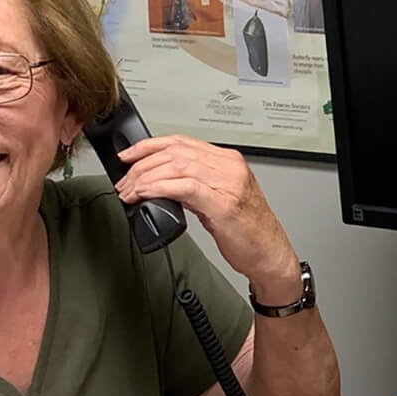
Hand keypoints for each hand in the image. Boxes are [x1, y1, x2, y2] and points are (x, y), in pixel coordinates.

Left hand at [113, 135, 298, 295]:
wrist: (270, 254)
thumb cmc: (249, 231)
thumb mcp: (220, 198)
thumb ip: (195, 184)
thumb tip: (161, 182)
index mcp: (228, 161)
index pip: (182, 141)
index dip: (150, 146)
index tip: (129, 155)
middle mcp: (229, 167)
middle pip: (175, 152)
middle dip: (142, 165)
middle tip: (125, 182)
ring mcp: (228, 183)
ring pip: (177, 165)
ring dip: (146, 177)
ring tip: (130, 191)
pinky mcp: (223, 203)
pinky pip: (184, 186)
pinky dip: (159, 187)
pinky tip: (145, 194)